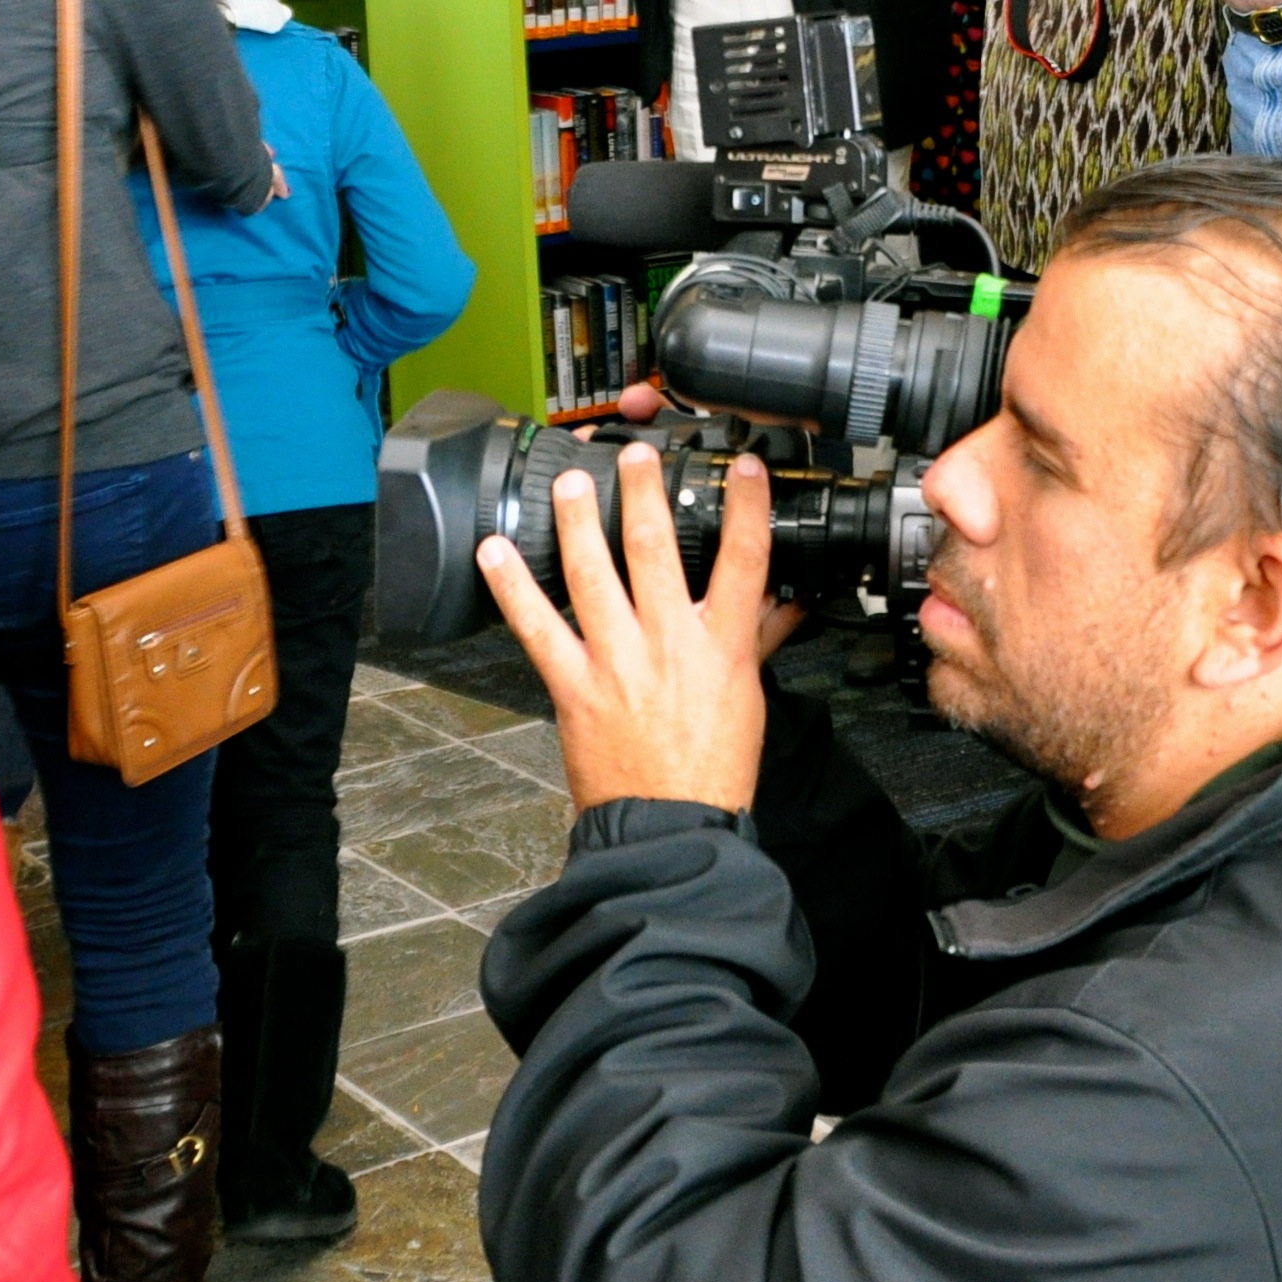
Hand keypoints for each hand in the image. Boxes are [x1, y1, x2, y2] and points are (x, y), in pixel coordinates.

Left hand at [476, 443, 774, 810]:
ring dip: (578, 521)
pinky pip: (537, 628)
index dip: (746, 505)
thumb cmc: (713, 766)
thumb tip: (787, 600)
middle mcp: (669, 644)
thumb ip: (760, 638)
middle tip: (635, 454)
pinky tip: (494, 551)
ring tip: (571, 483)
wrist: (669, 827)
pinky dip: (511, 588)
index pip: (744, 559)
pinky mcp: (573, 686)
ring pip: (593, 575)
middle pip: (656, 550)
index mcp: (721, 645)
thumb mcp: (748, 696)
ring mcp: (617, 662)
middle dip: (643, 493)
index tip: (745, 466)